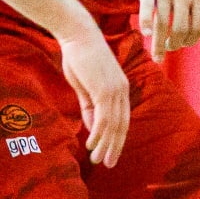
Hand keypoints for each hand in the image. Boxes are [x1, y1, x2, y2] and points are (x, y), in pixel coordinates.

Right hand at [57, 29, 129, 166]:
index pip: (123, 119)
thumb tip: (91, 126)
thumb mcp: (84, 85)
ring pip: (113, 125)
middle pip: (122, 125)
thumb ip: (89, 105)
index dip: (117, 138)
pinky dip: (98, 134)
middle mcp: (122, 90)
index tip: (110, 152)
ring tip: (98, 160)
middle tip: (108, 164)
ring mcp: (114, 90)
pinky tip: (92, 145)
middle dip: (115, 146)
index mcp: (120, 88)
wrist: (77, 34)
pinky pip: (103, 118)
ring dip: (105, 145)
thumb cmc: (79, 57)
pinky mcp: (104, 90)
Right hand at [133, 0, 199, 59]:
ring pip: (162, 24)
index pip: (197, 28)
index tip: (183, 44)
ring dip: (159, 44)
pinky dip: (146, 25)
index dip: (190, 41)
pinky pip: (146, 10)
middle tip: (170, 48)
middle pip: (180, 29)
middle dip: (174, 44)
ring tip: (158, 54)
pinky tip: (147, 35)